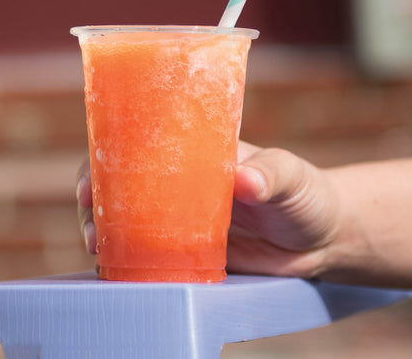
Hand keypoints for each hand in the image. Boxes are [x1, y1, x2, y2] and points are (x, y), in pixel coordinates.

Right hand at [74, 142, 341, 278]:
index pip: (139, 144)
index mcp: (194, 153)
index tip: (92, 172)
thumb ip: (272, 174)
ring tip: (96, 245)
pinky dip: (123, 261)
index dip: (106, 154)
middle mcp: (176, 184)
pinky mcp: (184, 254)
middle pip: (119, 183)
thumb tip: (244, 179)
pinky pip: (144, 255)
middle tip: (87, 209)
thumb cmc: (308, 195)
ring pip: (124, 220)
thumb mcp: (294, 177)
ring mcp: (176, 220)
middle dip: (93, 195)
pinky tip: (112, 268)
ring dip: (101, 229)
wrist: (323, 243)